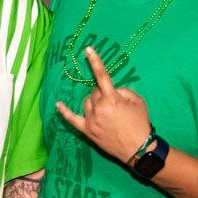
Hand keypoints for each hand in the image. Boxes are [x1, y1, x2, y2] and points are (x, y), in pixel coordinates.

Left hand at [55, 46, 151, 165]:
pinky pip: (72, 119)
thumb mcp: (137, 101)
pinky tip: (57, 104)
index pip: (102, 76)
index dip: (95, 61)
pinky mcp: (87, 130)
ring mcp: (91, 120)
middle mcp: (99, 108)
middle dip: (104, 94)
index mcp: (112, 99)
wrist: (138, 148)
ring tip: (107, 114)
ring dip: (94, 103)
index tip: (87, 49)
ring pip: (87, 103)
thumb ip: (123, 91)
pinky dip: (64, 112)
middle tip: (116, 105)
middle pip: (95, 92)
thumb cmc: (140, 122)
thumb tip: (111, 90)